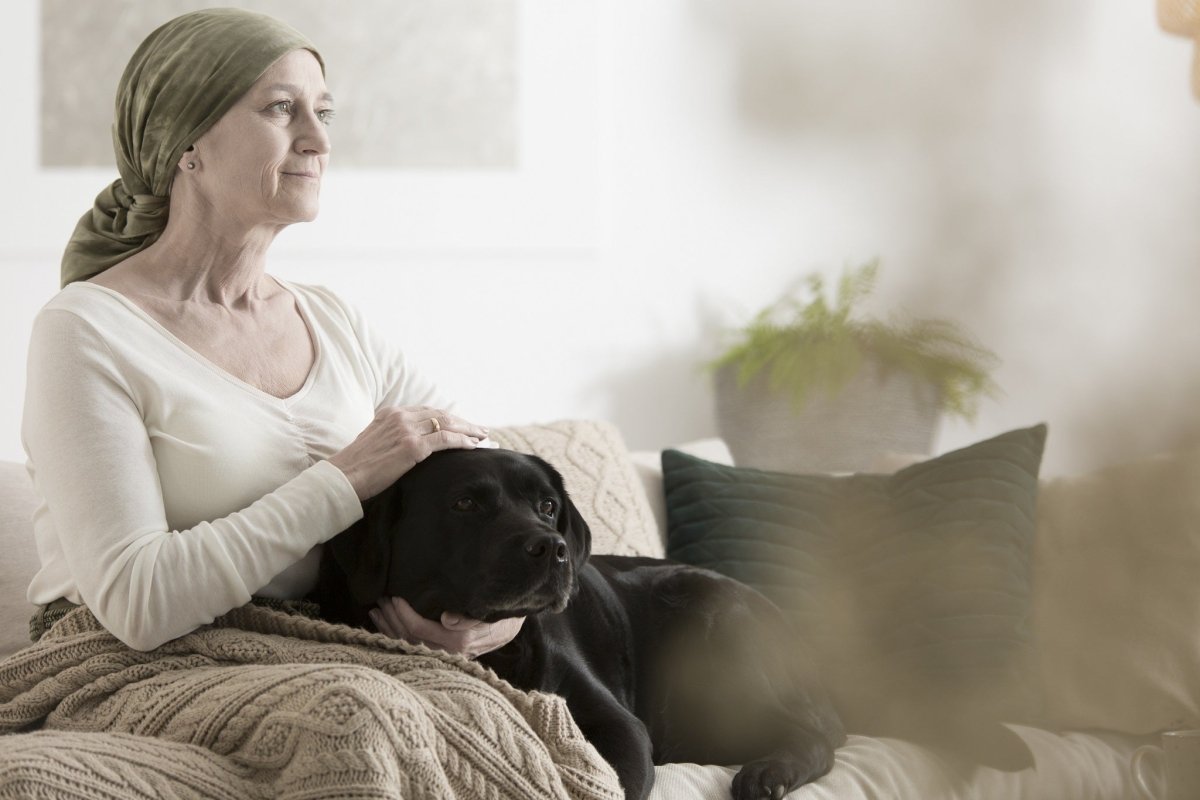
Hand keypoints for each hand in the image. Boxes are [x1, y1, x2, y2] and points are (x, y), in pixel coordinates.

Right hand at [328, 406, 488, 500]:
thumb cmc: (356, 467)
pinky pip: (446, 440)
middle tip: (481, 430)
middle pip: (441, 415)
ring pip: (448, 424)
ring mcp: (406, 429)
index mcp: (390, 413)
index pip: (428, 411)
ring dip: (469, 430)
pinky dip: (463, 441)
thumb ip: (391, 437)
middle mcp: (400, 416)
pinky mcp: (412, 446)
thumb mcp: (374, 442)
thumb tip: (406, 445)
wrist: (342, 478)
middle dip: (464, 422)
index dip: (448, 417)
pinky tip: (474, 446)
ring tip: (484, 437)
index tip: (462, 424)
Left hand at [370, 596, 524, 658]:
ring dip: (389, 627)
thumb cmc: (503, 614)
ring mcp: (444, 656)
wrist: (513, 626)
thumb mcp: (492, 611)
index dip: (405, 615)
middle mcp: (449, 653)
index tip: (395, 597)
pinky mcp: (442, 653)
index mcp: (459, 642)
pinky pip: (412, 646)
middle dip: (392, 618)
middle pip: (410, 638)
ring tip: (377, 609)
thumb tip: (447, 620)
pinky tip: (383, 622)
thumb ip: (470, 616)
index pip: (421, 630)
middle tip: (382, 598)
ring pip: (408, 644)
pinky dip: (395, 634)